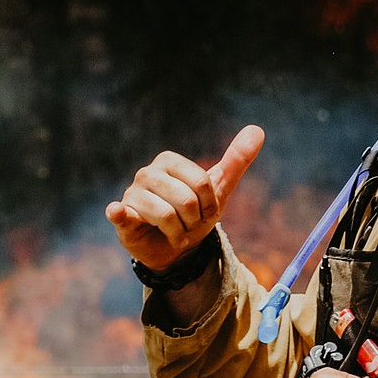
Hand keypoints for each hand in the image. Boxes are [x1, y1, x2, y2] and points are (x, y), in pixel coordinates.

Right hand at [106, 125, 264, 271]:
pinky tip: (120, 211)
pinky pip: (120, 212)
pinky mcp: (121, 216)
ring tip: (175, 235)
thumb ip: (236, 159)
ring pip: (166, 215)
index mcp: (169, 161)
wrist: (175, 248)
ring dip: (178, 234)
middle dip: (194, 221)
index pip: (201, 183)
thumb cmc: (194, 214)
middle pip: (185, 200)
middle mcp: (147, 173)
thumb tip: (257, 129)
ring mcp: (132, 194)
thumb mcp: (218, 188)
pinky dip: (121, 212)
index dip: (210, 206)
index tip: (206, 213)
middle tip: (189, 226)